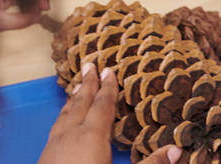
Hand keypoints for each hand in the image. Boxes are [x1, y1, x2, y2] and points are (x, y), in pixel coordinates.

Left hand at [39, 63, 182, 163]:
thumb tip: (177, 149)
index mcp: (91, 138)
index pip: (102, 105)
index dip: (108, 87)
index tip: (110, 71)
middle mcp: (69, 138)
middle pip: (79, 104)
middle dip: (86, 84)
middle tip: (90, 65)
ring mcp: (52, 149)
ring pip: (63, 116)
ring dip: (72, 100)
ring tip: (76, 88)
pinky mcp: (43, 161)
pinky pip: (54, 130)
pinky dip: (62, 117)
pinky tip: (62, 123)